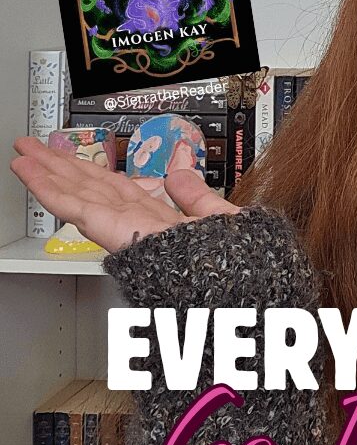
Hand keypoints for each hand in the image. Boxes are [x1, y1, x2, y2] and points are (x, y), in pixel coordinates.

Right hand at [10, 136, 238, 253]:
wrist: (244, 297)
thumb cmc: (240, 270)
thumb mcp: (224, 222)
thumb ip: (198, 197)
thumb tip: (179, 171)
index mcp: (163, 224)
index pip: (116, 191)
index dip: (89, 173)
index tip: (69, 159)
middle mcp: (141, 228)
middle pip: (92, 190)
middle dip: (61, 167)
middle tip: (33, 147)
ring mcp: (131, 234)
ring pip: (82, 198)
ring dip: (50, 175)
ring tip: (24, 155)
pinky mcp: (125, 239)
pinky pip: (86, 213)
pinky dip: (58, 194)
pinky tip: (38, 178)